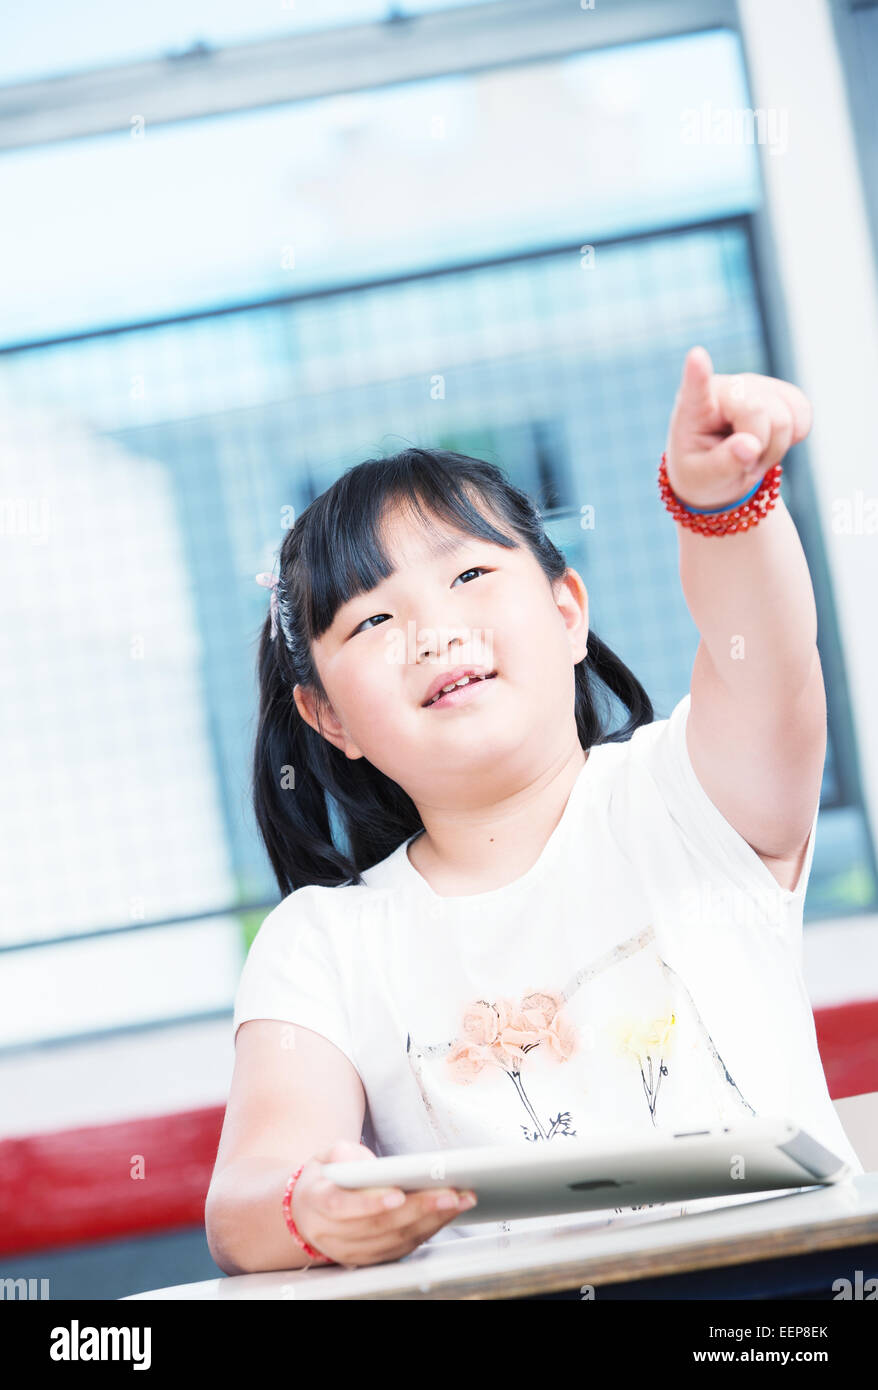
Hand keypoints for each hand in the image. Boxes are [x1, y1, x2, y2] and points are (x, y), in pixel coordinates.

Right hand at [290, 1140, 477, 1268]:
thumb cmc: (326, 1178)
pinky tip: (449, 1213)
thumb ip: (345, 1155)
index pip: (343, 1207)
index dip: (370, 1203)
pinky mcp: (369, 1259)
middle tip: (451, 1193)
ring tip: (460, 1200)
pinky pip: (402, 1249)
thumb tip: (373, 1166)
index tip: (398, 1194)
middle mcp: (333, 1234)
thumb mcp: (326, 1156)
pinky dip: (428, 1231)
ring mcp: (351, 1252)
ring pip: (395, 1240)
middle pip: (379, 1226)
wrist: (307, 1212)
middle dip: (419, 1209)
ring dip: (432, 1221)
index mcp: (318, 1203)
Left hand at [664, 346, 811, 509]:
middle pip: (760, 412)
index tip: (696, 356)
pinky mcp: (779, 389)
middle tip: (743, 463)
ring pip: (786, 416)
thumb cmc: (702, 473)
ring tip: (753, 454)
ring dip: (775, 447)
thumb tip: (750, 446)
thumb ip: (724, 464)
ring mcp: (753, 384)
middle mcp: (724, 387)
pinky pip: (803, 411)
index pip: (695, 388)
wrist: (718, 469)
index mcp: (693, 409)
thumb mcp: (704, 479)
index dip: (698, 373)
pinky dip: (794, 435)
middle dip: (760, 449)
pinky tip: (772, 440)